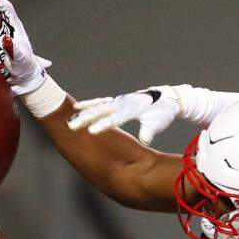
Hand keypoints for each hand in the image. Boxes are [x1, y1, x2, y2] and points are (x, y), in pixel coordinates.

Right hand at [68, 86, 183, 143]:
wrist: (167, 98)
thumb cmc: (163, 112)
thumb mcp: (158, 123)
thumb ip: (149, 131)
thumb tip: (145, 141)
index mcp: (132, 109)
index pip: (114, 119)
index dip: (102, 125)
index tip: (91, 132)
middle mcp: (123, 103)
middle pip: (101, 110)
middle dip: (86, 118)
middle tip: (72, 126)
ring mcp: (119, 101)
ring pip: (98, 105)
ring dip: (84, 111)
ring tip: (70, 115)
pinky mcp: (118, 101)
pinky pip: (101, 103)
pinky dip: (90, 104)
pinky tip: (79, 107)